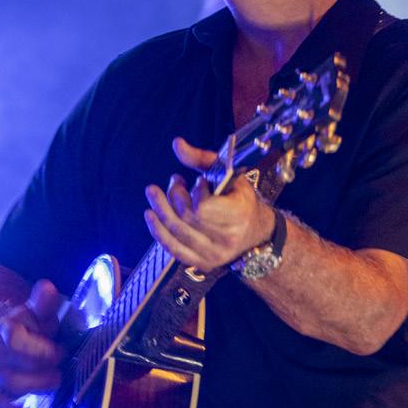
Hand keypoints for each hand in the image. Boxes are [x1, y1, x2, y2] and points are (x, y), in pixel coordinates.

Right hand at [0, 279, 65, 407]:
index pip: (15, 341)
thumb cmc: (32, 327)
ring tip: (54, 379)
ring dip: (37, 386)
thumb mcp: (39, 313)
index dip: (41, 349)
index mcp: (6, 330)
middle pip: (17, 367)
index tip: (59, 350)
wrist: (12, 340)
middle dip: (44, 369)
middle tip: (60, 366)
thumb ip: (44, 302)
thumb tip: (47, 287)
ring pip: (12, 385)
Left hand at [143, 137, 275, 271]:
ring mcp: (214, 254)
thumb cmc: (240, 199)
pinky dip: (158, 231)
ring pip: (176, 232)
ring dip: (160, 210)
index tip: (199, 183)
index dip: (194, 192)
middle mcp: (227, 238)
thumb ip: (202, 159)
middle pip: (186, 217)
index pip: (202, 207)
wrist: (256, 233)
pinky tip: (150, 216)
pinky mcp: (202, 263)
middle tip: (173, 182)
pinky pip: (173, 249)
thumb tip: (176, 144)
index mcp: (239, 215)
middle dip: (173, 196)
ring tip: (154, 194)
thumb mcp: (229, 174)